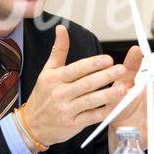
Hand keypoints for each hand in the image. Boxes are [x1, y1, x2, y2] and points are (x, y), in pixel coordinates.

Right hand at [22, 25, 127, 146]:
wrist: (31, 125)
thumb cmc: (42, 95)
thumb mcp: (47, 71)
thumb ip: (58, 50)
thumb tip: (61, 28)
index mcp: (55, 78)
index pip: (77, 69)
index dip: (93, 64)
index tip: (108, 59)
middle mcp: (60, 93)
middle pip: (86, 83)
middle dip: (105, 76)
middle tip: (121, 70)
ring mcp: (65, 110)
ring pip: (90, 100)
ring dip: (107, 95)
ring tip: (122, 88)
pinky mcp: (71, 125)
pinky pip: (90, 117)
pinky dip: (103, 112)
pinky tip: (114, 107)